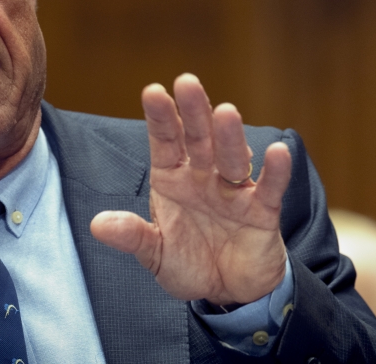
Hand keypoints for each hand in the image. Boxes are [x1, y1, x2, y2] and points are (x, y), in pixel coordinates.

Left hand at [90, 73, 291, 305]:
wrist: (229, 292)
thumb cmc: (190, 264)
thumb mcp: (155, 253)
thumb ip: (132, 236)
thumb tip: (98, 224)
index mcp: (173, 178)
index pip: (165, 140)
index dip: (161, 117)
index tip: (153, 92)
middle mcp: (203, 176)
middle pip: (199, 139)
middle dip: (194, 111)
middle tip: (187, 82)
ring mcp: (234, 191)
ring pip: (232, 158)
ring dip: (229, 136)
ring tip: (227, 112)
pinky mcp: (262, 210)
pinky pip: (269, 188)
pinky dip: (275, 171)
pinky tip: (277, 152)